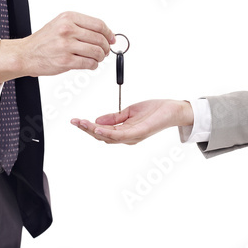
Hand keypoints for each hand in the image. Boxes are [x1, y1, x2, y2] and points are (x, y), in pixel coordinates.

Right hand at [0, 11, 114, 80]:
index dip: (108, 33)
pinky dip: (93, 65)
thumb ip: (81, 27)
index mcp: (68, 18)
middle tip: (105, 51)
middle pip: (100, 38)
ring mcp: (66, 46)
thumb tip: (104, 34)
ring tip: (97, 58)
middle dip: (106, 47)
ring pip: (97, 52)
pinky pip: (89, 63)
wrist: (26, 54)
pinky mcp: (66, 61)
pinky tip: (90, 64)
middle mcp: (68, 30)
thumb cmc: (44, 41)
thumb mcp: (61, 24)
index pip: (98, 24)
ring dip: (101, 57)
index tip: (111, 39)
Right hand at [70, 99, 193, 144]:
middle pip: (102, 136)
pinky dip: (108, 132)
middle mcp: (127, 137)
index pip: (102, 132)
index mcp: (124, 132)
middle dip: (86, 129)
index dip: (88, 127)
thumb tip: (97, 120)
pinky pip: (120, 135)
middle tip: (74, 121)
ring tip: (82, 124)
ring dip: (93, 130)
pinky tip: (98, 127)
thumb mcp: (129, 111)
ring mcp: (132, 137)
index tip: (76, 120)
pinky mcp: (139, 133)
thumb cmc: (154, 110)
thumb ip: (114, 117)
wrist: (173, 110)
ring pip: (108, 136)